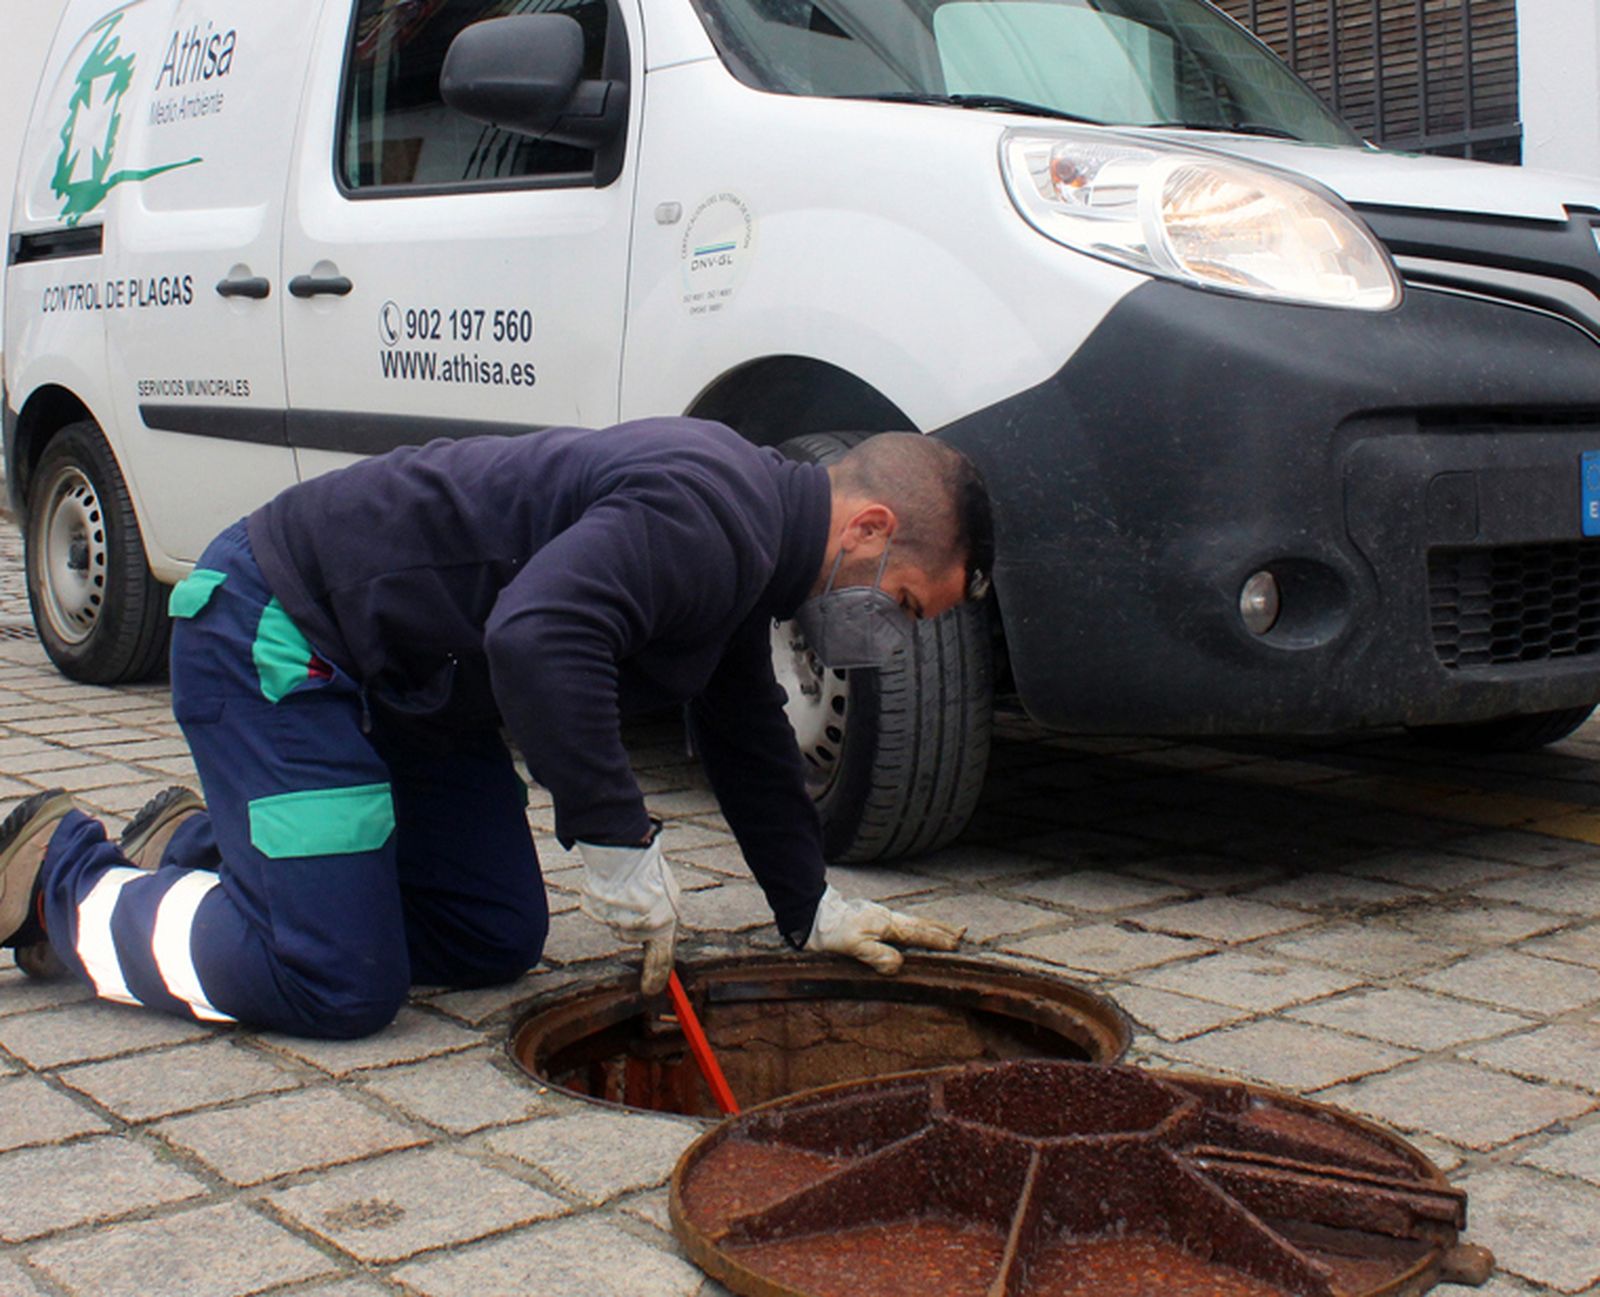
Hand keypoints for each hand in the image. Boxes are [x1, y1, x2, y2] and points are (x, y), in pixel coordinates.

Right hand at [576, 830, 680, 993]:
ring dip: (619, 911)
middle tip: (635, 900)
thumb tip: (659, 933)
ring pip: (616, 925)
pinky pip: (599, 914)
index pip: (662, 959)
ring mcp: (618, 922)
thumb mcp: (668, 895)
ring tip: (625, 889)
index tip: (652, 991)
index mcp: (665, 924)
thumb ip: (663, 918)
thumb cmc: (649, 870)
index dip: (656, 977)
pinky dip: (603, 903)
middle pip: (631, 937)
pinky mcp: (598, 915)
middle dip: (632, 922)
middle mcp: (642, 928)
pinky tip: (611, 888)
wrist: (626, 852)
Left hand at [803, 884, 964, 973]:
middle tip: (962, 932)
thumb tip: (900, 965)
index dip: (938, 940)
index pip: (919, 933)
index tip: (957, 944)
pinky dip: (912, 927)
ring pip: (910, 922)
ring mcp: (877, 916)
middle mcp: (885, 918)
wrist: (808, 911)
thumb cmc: (830, 930)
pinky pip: (898, 924)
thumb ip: (879, 956)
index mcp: (886, 924)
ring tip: (943, 930)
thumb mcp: (854, 946)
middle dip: (941, 929)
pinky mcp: (867, 918)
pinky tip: (909, 931)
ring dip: (928, 927)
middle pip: (920, 924)